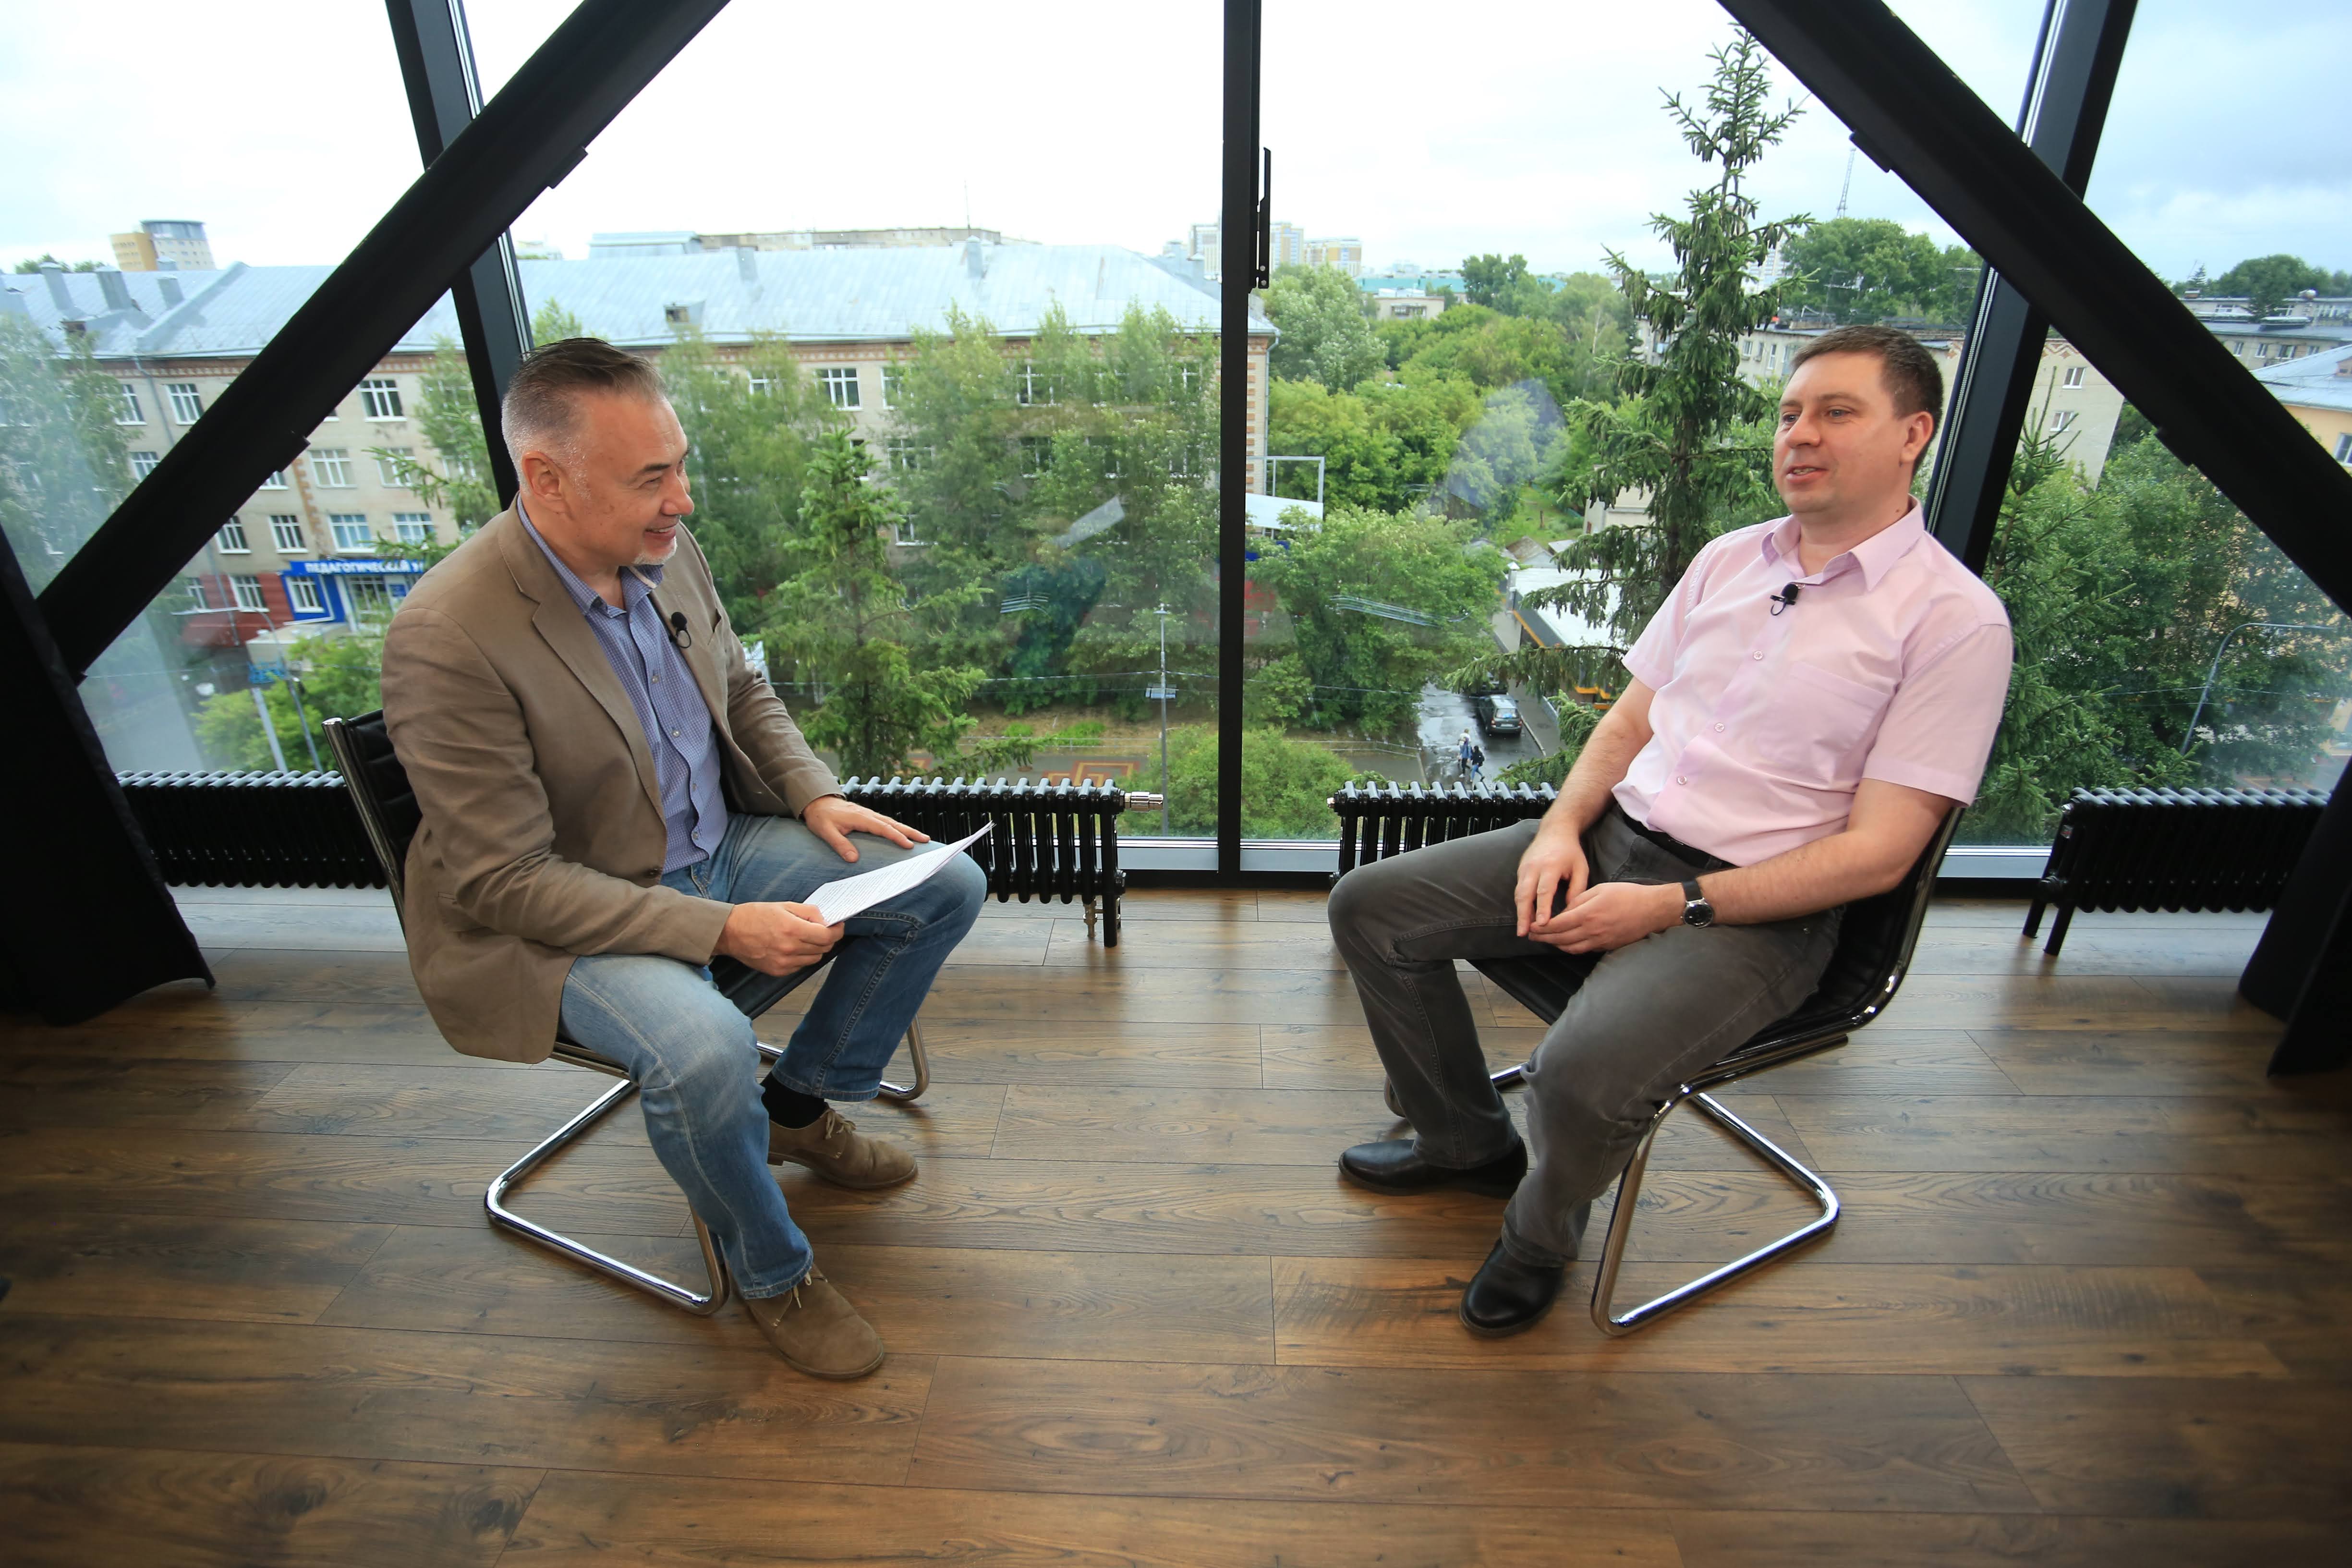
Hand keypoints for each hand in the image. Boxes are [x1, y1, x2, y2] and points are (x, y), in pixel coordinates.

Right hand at [715, 900, 841, 975]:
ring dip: (816, 949)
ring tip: (806, 938)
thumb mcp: (783, 906)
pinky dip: (802, 957)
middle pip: (824, 948)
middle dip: (827, 939)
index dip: (836, 931)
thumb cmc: (754, 916)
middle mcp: (789, 948)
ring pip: (814, 959)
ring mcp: (784, 963)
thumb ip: (808, 912)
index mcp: (792, 929)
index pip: (827, 936)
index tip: (837, 926)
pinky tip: (793, 947)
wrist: (729, 932)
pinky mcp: (778, 971)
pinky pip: (801, 966)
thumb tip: (826, 920)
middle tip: (823, 930)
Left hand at [800, 795, 928, 862]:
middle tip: (926, 839)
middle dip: (910, 831)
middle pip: (893, 823)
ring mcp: (868, 815)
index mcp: (860, 818)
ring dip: (907, 829)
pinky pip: (886, 822)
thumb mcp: (826, 832)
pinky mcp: (867, 816)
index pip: (883, 828)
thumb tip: (853, 859)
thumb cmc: (821, 817)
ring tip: (921, 838)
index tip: (909, 844)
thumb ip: (839, 844)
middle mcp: (868, 815)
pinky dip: (897, 828)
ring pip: (892, 822)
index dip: (896, 836)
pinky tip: (903, 833)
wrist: (817, 802)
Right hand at [1515, 820, 1590, 939]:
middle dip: (1523, 915)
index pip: (1544, 891)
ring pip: (1519, 893)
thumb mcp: (1581, 868)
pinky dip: (1520, 904)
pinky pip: (1519, 890)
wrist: (1555, 830)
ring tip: (1522, 930)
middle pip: (1525, 894)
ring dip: (1520, 912)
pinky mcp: (1520, 870)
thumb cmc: (1571, 852)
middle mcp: (1533, 868)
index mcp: (1550, 866)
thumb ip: (1577, 890)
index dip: (1542, 908)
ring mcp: (1524, 868)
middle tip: (1523, 933)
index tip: (1542, 924)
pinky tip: (1524, 917)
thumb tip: (1570, 912)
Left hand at [1533, 881, 1682, 954]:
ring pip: (1570, 948)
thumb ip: (1578, 900)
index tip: (1531, 926)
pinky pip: (1583, 950)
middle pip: (1560, 939)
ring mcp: (1599, 941)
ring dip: (1555, 945)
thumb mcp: (1600, 889)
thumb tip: (1563, 911)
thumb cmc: (1627, 895)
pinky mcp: (1607, 946)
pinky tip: (1565, 943)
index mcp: (1588, 914)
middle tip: (1531, 936)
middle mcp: (1592, 931)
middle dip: (1543, 938)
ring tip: (1545, 940)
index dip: (1541, 927)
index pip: (1557, 925)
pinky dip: (1570, 948)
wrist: (1652, 910)